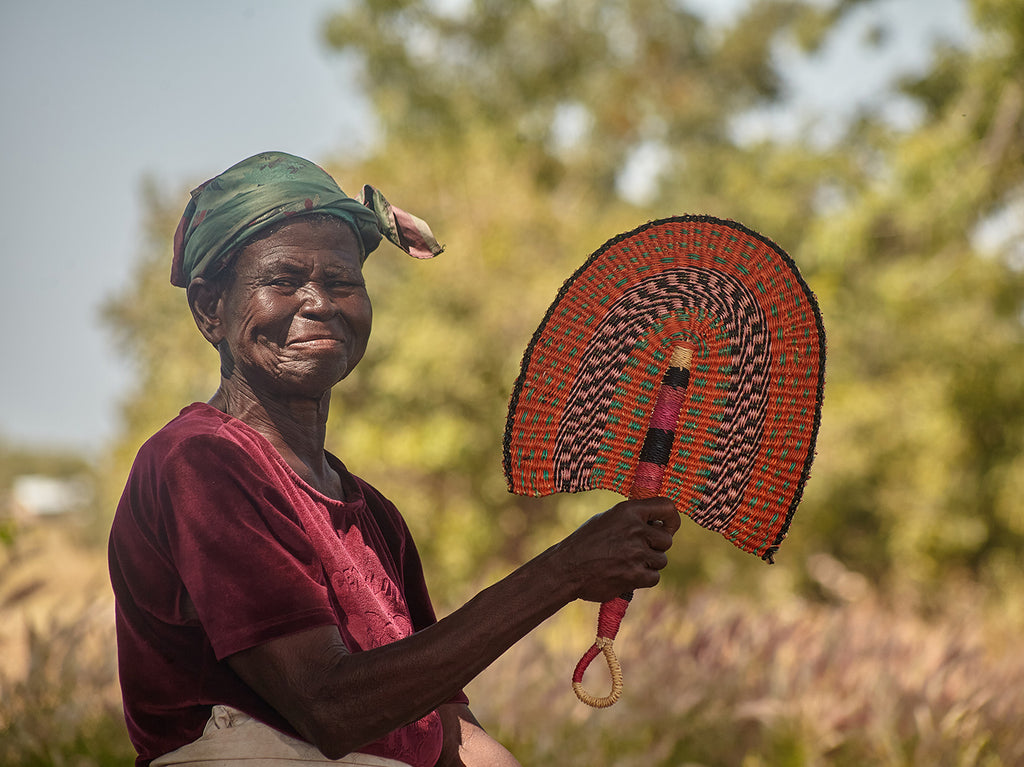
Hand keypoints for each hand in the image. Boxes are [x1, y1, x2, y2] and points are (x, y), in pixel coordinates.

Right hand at [554, 497, 680, 602]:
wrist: (566, 568)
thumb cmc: (585, 542)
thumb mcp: (607, 519)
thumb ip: (633, 518)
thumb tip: (658, 523)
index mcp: (629, 510)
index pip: (667, 508)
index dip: (672, 519)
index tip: (669, 527)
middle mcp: (635, 529)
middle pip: (667, 540)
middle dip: (656, 547)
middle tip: (638, 551)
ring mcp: (636, 553)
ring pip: (661, 561)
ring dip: (649, 564)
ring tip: (627, 562)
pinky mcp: (635, 575)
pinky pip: (654, 577)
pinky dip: (643, 578)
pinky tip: (626, 574)